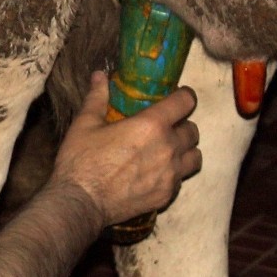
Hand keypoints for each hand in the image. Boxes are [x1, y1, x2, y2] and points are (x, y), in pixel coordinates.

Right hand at [47, 70, 200, 227]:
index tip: (178, 96)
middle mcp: (168, 148)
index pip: (185, 102)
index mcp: (150, 125)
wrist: (82, 202)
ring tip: (168, 149)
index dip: (184, 96)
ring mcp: (170, 174)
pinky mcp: (167, 194)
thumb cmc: (81, 160)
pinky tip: (157, 172)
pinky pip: (182, 179)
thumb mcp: (85, 123)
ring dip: (185, 149)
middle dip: (182, 124)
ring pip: (195, 156)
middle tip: (165, 125)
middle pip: (193, 130)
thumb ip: (97, 97)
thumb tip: (99, 75)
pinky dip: (175, 172)